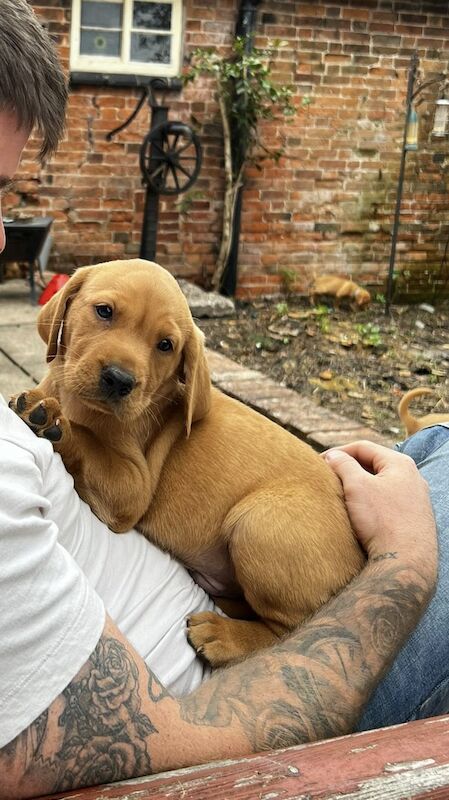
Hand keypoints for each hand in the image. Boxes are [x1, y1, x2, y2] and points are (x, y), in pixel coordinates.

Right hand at [323, 441, 436, 582]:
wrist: (406, 562)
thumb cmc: (382, 521)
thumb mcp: (356, 486)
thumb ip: (343, 465)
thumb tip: (332, 456)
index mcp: (401, 464)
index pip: (363, 447)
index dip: (338, 452)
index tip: (320, 463)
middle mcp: (413, 478)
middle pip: (373, 465)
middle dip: (348, 469)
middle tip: (328, 478)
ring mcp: (416, 499)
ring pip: (380, 485)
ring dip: (359, 487)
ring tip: (340, 496)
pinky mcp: (414, 519)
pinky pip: (387, 502)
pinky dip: (370, 502)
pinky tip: (358, 514)